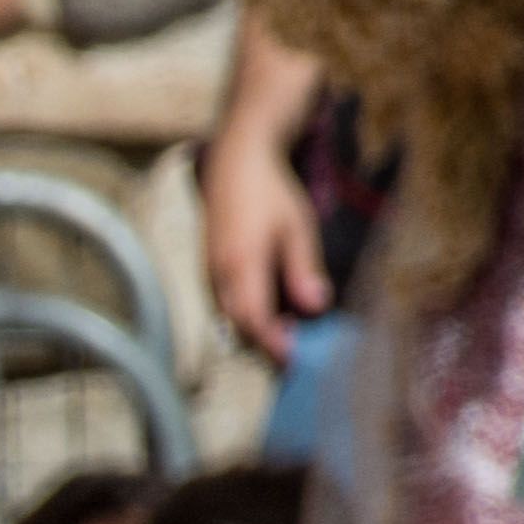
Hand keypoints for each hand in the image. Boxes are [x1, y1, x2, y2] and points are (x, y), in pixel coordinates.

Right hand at [201, 118, 331, 365]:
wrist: (235, 162)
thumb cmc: (271, 192)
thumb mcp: (297, 228)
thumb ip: (303, 270)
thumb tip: (315, 306)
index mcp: (242, 265)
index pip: (254, 319)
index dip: (272, 344)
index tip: (291, 361)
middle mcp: (219, 273)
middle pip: (238, 324)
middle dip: (264, 341)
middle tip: (293, 347)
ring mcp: (209, 269)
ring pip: (228, 314)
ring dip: (254, 326)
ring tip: (285, 325)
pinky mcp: (208, 265)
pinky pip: (223, 300)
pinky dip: (244, 310)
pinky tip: (267, 302)